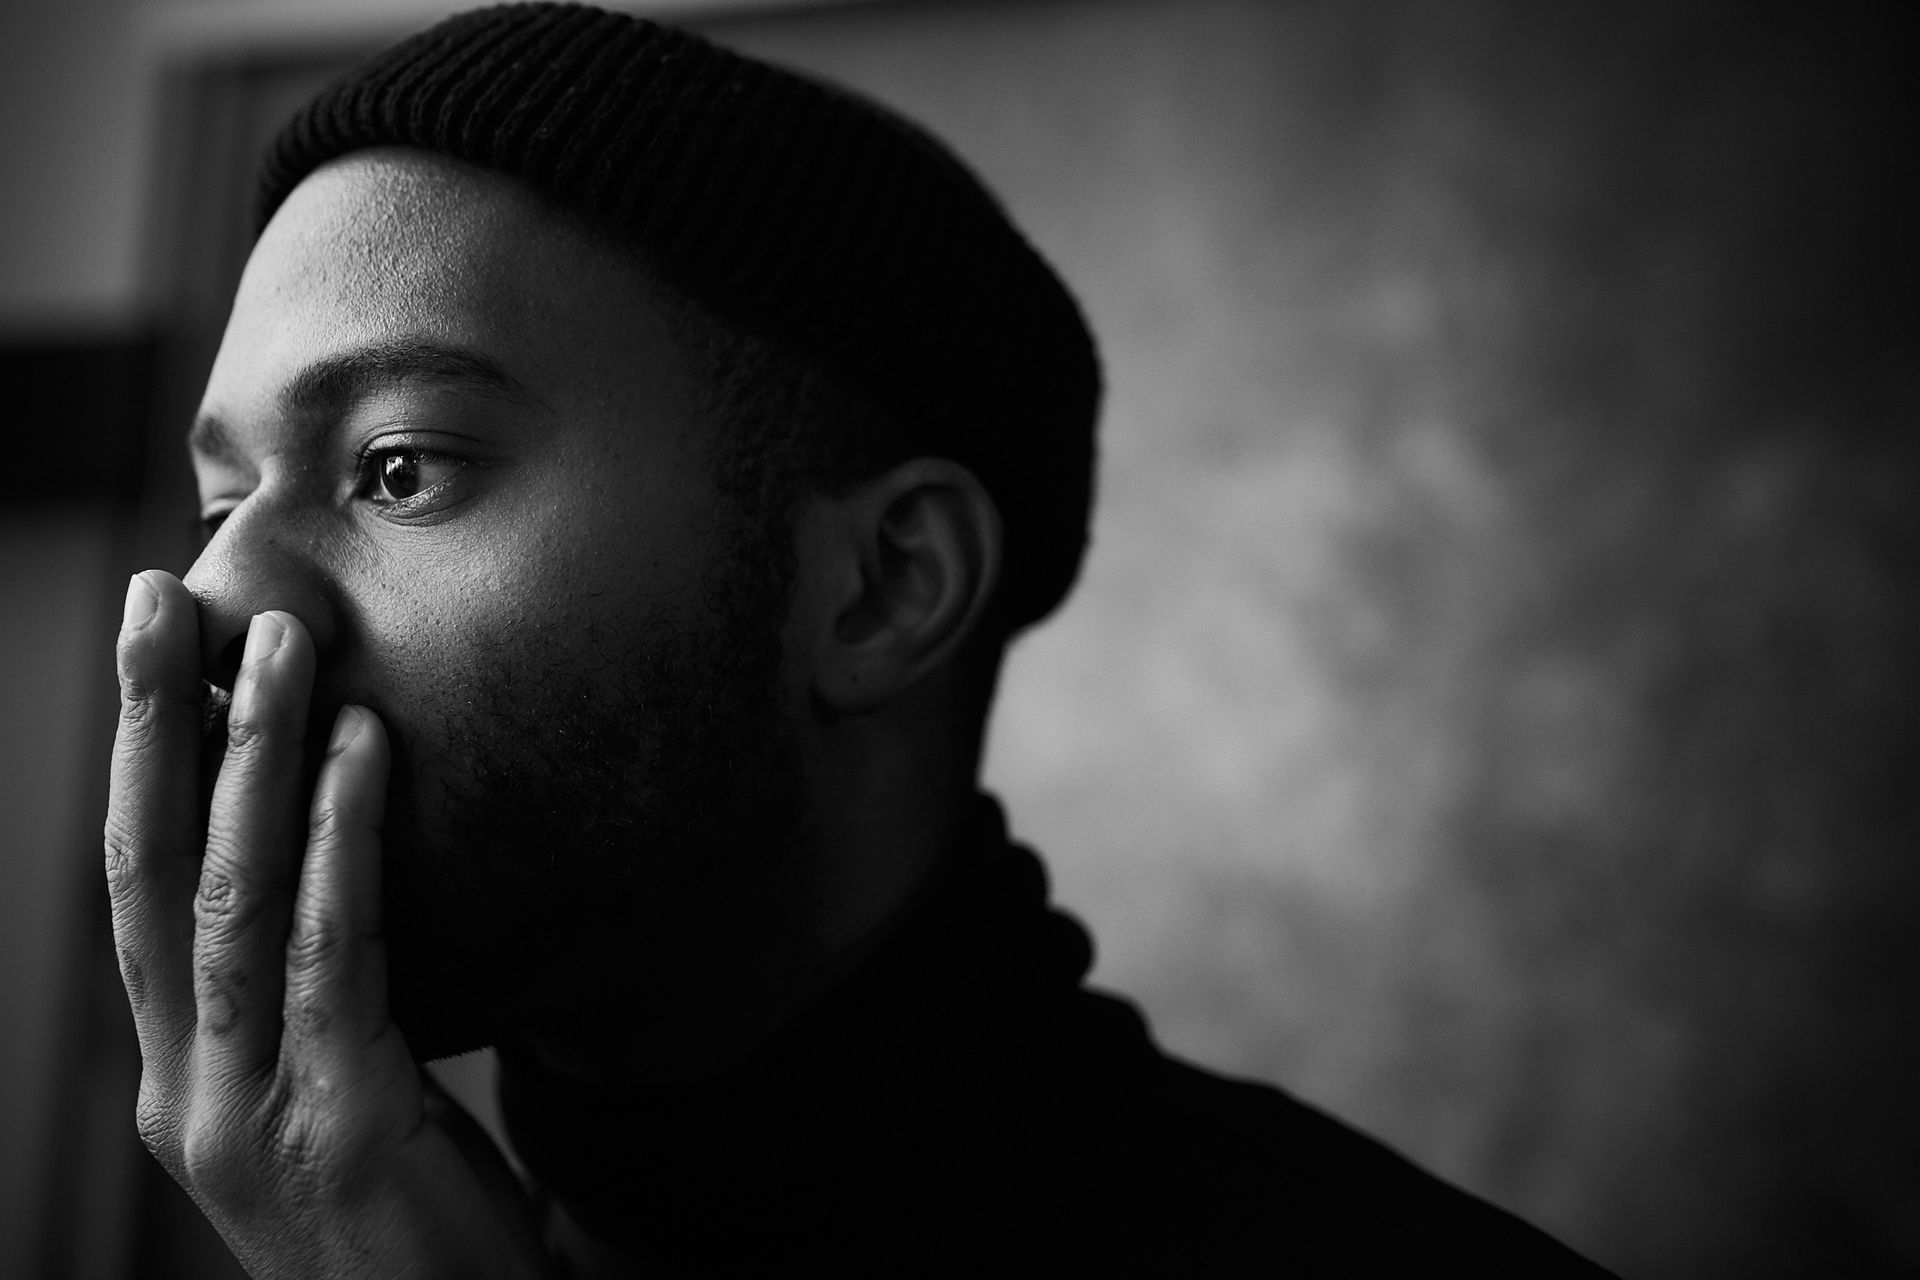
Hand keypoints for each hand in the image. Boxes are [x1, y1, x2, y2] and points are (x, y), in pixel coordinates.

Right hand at [106, 570, 553, 1278]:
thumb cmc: (404, 1216)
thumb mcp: (331, 1098)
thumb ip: (309, 1000)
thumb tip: (329, 864)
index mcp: (182, 1070)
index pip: (137, 887)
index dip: (134, 764)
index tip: (149, 649)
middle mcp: (187, 1085)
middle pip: (148, 870)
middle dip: (149, 727)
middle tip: (160, 598)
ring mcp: (248, 1107)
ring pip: (230, 896)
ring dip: (250, 756)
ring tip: (279, 642)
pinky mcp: (337, 1120)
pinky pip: (333, 950)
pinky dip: (344, 838)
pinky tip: (363, 748)